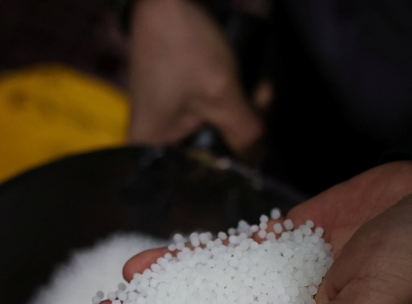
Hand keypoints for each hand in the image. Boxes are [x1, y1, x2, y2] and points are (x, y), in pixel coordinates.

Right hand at [127, 0, 263, 157]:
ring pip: (210, 135)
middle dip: (239, 135)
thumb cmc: (182, 45)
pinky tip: (245, 89)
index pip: (195, 177)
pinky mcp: (174, 105)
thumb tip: (258, 159)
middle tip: (261, 106)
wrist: (163, 0)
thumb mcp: (220, 92)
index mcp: (150, 147)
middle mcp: (151, 142)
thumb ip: (245, 133)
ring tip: (258, 90)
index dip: (228, 168)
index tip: (255, 148)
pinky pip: (206, 117)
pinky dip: (227, 106)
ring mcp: (163, 122)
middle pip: (205, 156)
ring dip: (239, 116)